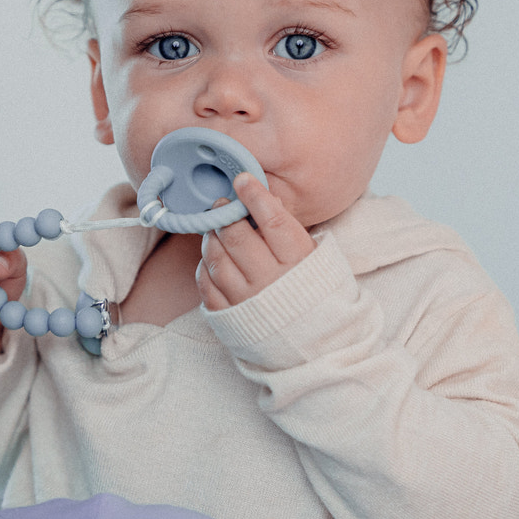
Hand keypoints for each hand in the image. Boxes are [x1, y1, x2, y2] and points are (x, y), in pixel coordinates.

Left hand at [196, 172, 315, 309]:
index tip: (242, 179)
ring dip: (211, 238)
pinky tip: (213, 257)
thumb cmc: (311, 288)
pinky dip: (205, 266)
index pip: (274, 222)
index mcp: (298, 263)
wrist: (310, 339)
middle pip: (239, 239)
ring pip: (217, 259)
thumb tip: (268, 197)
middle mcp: (271, 282)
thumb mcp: (313, 256)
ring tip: (215, 229)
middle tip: (221, 204)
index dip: (255, 196)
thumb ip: (289, 229)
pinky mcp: (228, 316)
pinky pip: (206, 284)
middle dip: (225, 215)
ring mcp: (247, 300)